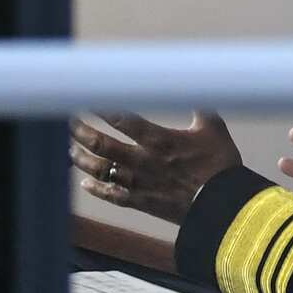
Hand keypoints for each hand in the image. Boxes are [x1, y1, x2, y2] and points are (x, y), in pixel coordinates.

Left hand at [70, 110, 242, 224]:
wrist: (222, 205)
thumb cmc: (220, 165)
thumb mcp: (214, 129)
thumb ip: (200, 107)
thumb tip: (193, 87)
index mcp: (159, 140)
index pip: (122, 120)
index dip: (101, 108)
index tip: (87, 98)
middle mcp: (142, 160)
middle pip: (101, 144)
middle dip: (82, 132)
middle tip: (70, 122)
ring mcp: (138, 183)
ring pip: (100, 170)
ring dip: (82, 159)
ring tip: (71, 149)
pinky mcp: (140, 202)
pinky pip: (111, 195)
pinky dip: (95, 190)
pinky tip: (85, 184)